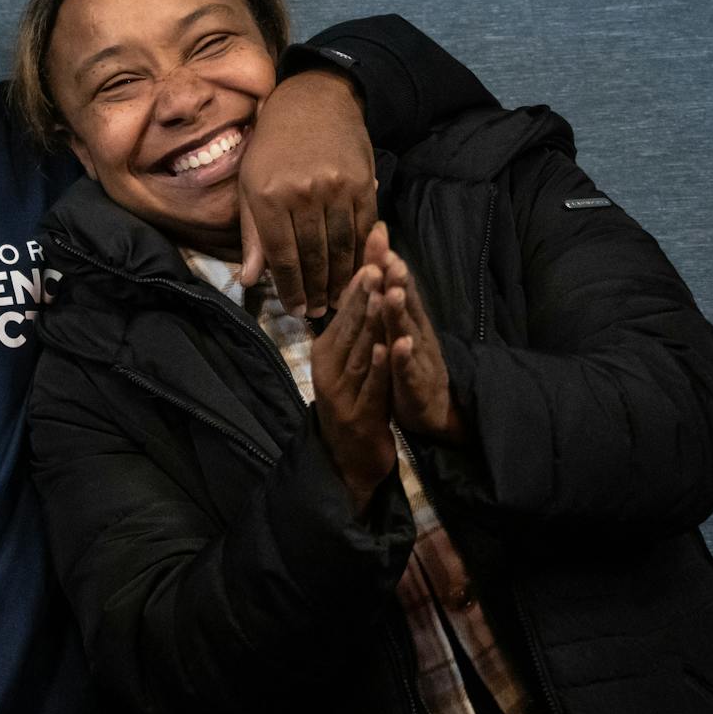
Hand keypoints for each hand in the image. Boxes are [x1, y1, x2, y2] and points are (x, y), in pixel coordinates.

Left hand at [238, 68, 375, 318]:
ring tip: (337, 300)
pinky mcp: (363, 183)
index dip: (290, 288)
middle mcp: (303, 193)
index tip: (296, 310)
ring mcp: (336, 188)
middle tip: (317, 313)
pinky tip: (357, 271)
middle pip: (313, 257)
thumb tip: (250, 280)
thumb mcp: (250, 185)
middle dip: (316, 291)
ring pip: (341, 248)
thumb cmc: (272, 146)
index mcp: (268, 195)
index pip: (281, 256)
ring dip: (341, 279)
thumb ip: (253, 235)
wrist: (313, 101)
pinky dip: (361, 254)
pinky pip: (363, 229)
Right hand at [310, 264, 396, 510]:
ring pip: (359, 352)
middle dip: (364, 295)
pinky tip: (386, 349)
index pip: (343, 312)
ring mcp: (342, 393)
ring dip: (370, 323)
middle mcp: (329, 369)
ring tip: (380, 296)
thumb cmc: (354, 402)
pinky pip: (371, 388)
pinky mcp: (359, 416)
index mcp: (326, 352)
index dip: (358, 284)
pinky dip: (378, 367)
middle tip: (375, 263)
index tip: (371, 254)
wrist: (349, 459)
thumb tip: (361, 287)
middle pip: (349, 327)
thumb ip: (352, 330)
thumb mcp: (348, 363)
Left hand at [364, 222, 466, 444]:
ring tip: (393, 293)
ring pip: (408, 332)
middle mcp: (417, 333)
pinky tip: (398, 344)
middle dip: (398, 281)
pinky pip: (408, 369)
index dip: (390, 266)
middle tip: (390, 259)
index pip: (399, 288)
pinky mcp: (415, 384)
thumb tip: (381, 259)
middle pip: (407, 304)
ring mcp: (419, 358)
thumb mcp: (397, 329)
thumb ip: (391, 298)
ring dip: (400, 313)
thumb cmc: (409, 364)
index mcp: (410, 320)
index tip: (381, 240)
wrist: (431, 410)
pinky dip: (403, 357)